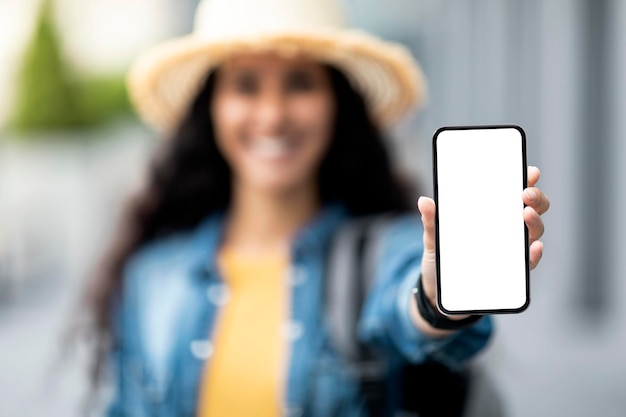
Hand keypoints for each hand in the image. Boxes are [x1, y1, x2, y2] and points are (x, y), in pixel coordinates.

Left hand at [417, 166, 549, 306]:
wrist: (438, 291)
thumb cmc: (441, 258)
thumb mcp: (433, 238)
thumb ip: (431, 220)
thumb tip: (423, 201)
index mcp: (491, 215)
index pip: (514, 193)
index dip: (526, 180)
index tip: (529, 171)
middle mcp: (507, 230)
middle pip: (533, 209)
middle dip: (535, 198)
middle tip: (524, 194)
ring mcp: (511, 251)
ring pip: (534, 232)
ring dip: (534, 222)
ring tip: (525, 215)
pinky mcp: (510, 274)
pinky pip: (528, 263)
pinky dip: (533, 254)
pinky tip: (532, 246)